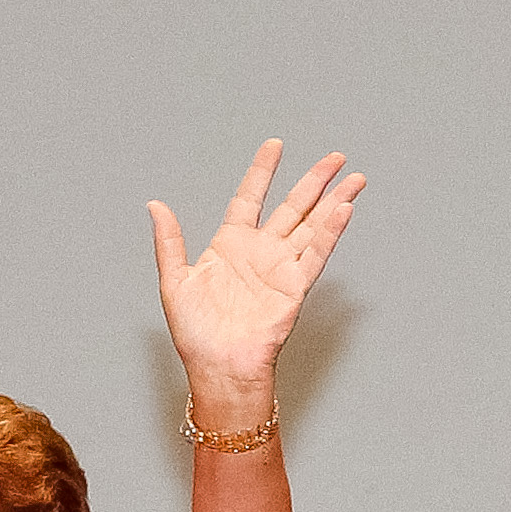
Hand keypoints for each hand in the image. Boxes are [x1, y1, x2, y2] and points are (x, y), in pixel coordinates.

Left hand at [148, 141, 361, 413]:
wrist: (217, 366)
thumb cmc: (196, 333)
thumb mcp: (174, 281)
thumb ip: (169, 242)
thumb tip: (156, 206)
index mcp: (230, 245)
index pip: (250, 197)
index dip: (262, 171)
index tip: (275, 146)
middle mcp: (260, 252)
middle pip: (294, 206)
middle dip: (315, 181)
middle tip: (336, 158)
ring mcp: (280, 268)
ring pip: (313, 225)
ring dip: (334, 201)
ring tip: (354, 178)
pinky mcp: (295, 287)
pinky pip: (316, 254)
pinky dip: (331, 232)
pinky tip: (343, 210)